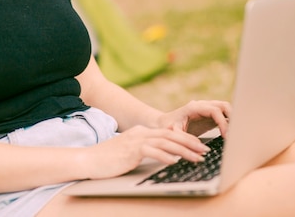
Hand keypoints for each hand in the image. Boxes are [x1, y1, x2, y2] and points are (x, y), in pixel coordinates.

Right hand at [79, 126, 209, 179]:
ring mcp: (136, 141)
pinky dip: (165, 156)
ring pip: (166, 142)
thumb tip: (165, 156)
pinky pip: (152, 152)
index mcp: (141, 133)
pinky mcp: (131, 150)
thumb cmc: (109, 159)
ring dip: (184, 150)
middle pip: (171, 136)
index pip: (168, 134)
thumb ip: (145, 151)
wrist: (89, 160)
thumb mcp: (130, 152)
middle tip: (204, 150)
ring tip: (196, 157)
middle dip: (190, 143)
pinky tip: (175, 161)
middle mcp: (141, 134)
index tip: (199, 147)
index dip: (186, 139)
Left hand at [157, 100, 231, 137]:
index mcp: (194, 107)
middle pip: (224, 105)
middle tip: (235, 134)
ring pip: (225, 108)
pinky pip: (223, 115)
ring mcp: (207, 109)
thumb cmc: (167, 126)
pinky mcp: (209, 116)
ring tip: (236, 133)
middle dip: (233, 118)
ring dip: (233, 119)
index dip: (222, 122)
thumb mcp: (172, 132)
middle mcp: (202, 106)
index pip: (214, 110)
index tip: (226, 136)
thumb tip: (199, 148)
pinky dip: (230, 122)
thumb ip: (184, 138)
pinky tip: (232, 134)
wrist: (164, 123)